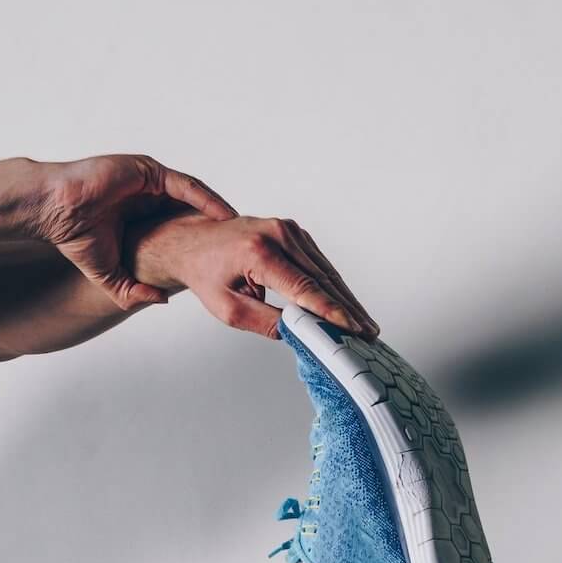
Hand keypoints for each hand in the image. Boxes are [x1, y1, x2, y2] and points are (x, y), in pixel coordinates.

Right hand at [36, 154, 238, 310]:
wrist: (56, 209)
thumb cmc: (74, 236)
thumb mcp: (109, 275)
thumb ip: (132, 291)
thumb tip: (161, 301)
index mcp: (143, 215)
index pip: (183, 226)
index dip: (205, 241)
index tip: (226, 258)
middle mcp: (150, 196)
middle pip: (196, 209)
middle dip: (219, 226)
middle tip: (244, 244)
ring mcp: (151, 181)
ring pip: (195, 196)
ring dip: (219, 213)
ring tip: (242, 230)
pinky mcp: (149, 171)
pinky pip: (185, 186)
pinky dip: (205, 199)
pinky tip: (224, 215)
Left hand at [144, 213, 378, 339]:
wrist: (193, 242)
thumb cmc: (206, 275)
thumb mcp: (227, 308)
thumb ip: (264, 321)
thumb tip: (298, 333)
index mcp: (258, 250)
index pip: (302, 287)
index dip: (329, 311)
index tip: (350, 328)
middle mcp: (277, 233)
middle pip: (322, 277)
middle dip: (347, 309)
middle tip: (368, 334)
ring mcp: (288, 229)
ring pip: (326, 270)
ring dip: (347, 299)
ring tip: (366, 325)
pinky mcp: (294, 232)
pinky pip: (319, 263)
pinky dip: (334, 286)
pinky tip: (349, 306)